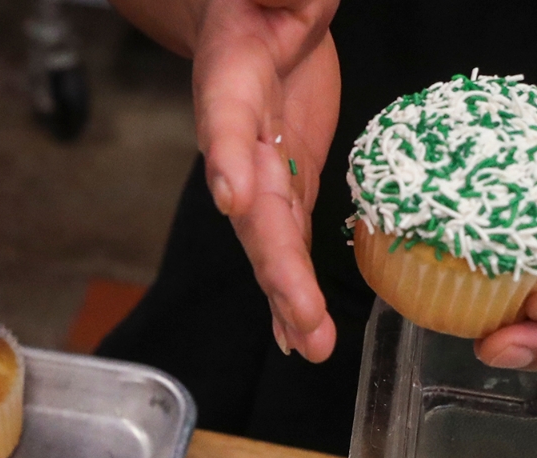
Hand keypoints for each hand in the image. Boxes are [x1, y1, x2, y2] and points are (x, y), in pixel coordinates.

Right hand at [194, 0, 340, 360]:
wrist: (257, 17)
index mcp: (233, 76)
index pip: (226, 119)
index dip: (228, 158)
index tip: (234, 198)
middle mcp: (240, 135)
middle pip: (254, 205)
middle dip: (276, 263)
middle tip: (299, 312)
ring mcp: (263, 168)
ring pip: (270, 239)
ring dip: (288, 296)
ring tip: (310, 345)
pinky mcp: (288, 184)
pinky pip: (290, 241)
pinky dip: (295, 291)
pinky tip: (303, 336)